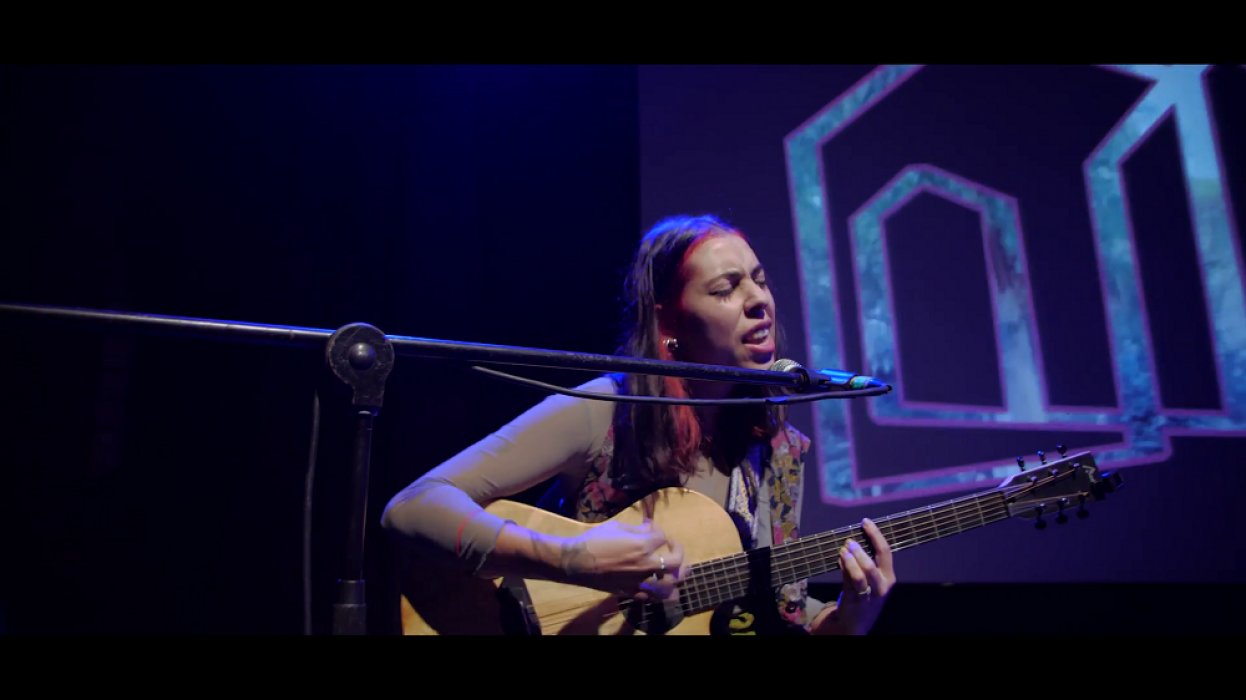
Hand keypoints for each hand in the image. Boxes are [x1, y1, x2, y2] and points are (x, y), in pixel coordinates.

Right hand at [560, 519, 685, 597]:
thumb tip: (650, 528)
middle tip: (674, 548)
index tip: (652, 529)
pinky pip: (651, 597)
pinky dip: (659, 593)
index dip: (659, 531)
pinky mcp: (630, 592)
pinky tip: (660, 588)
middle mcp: (646, 564)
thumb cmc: (594, 540)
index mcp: (642, 545)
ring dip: (675, 578)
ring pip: (669, 585)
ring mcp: (639, 581)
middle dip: (678, 553)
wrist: (576, 562)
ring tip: (675, 572)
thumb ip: (637, 529)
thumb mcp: (617, 527)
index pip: (662, 536)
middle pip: (675, 562)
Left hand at [809, 518, 894, 634]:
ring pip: (861, 575)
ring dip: (851, 561)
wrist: (857, 622)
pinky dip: (844, 570)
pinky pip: (850, 583)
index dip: (876, 535)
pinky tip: (839, 560)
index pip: (885, 552)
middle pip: (873, 564)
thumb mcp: (871, 579)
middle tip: (850, 541)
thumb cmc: (864, 596)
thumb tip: (852, 541)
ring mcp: (870, 595)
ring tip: (843, 550)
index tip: (865, 522)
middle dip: (861, 551)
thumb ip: (864, 562)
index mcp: (889, 577)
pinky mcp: (856, 601)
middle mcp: (882, 586)